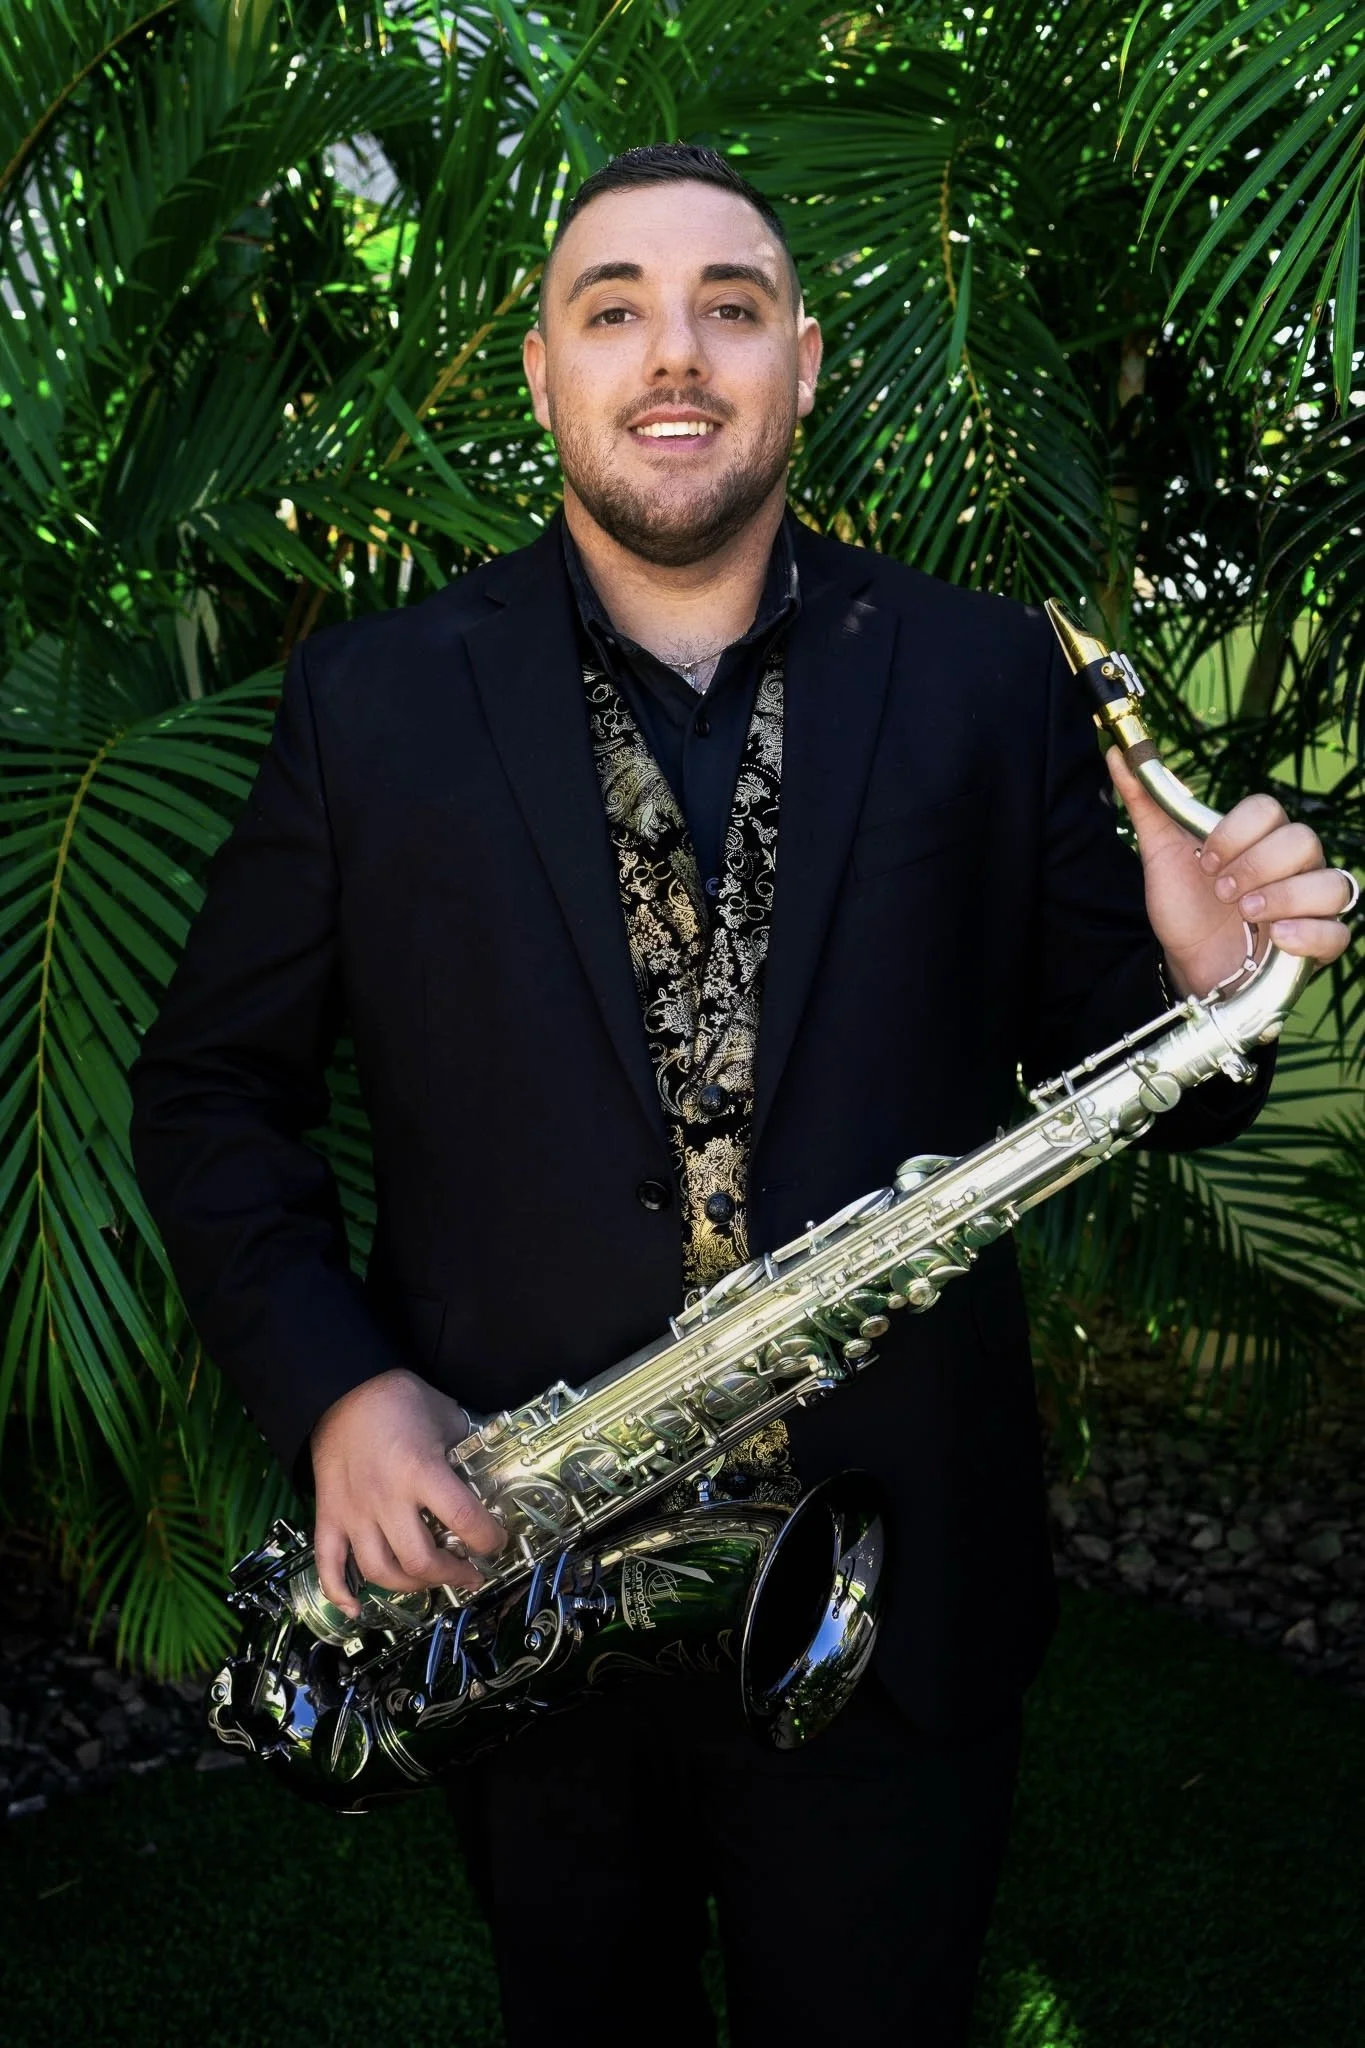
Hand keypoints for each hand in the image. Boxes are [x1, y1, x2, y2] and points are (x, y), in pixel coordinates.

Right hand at [310, 1367, 504, 1617]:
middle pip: (421, 1560)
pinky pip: (328, 1565)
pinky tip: (356, 1609)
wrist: (341, 1389)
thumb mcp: (445, 1415)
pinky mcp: (328, 1517)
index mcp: (420, 1471)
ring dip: (410, 1586)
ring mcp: (353, 1513)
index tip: (496, 1542)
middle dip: (453, 1574)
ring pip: (379, 1571)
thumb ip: (465, 1448)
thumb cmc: (398, 1399)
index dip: (488, 1539)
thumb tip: (488, 1474)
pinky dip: (339, 1593)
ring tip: (430, 1581)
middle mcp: (386, 1499)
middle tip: (470, 1572)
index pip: (464, 1519)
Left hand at [1106, 749, 1354, 998]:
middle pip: (1303, 840)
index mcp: (1261, 837)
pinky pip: (1338, 933)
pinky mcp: (1318, 944)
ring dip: (1284, 897)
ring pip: (1331, 884)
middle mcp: (1295, 864)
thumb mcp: (1160, 854)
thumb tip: (1118, 754)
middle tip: (1221, 891)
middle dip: (1256, 865)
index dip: (1235, 832)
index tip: (1204, 859)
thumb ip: (1146, 804)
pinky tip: (1276, 937)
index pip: (1268, 810)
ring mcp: (1311, 903)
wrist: (1187, 959)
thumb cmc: (1184, 904)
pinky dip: (1309, 933)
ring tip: (1244, 913)